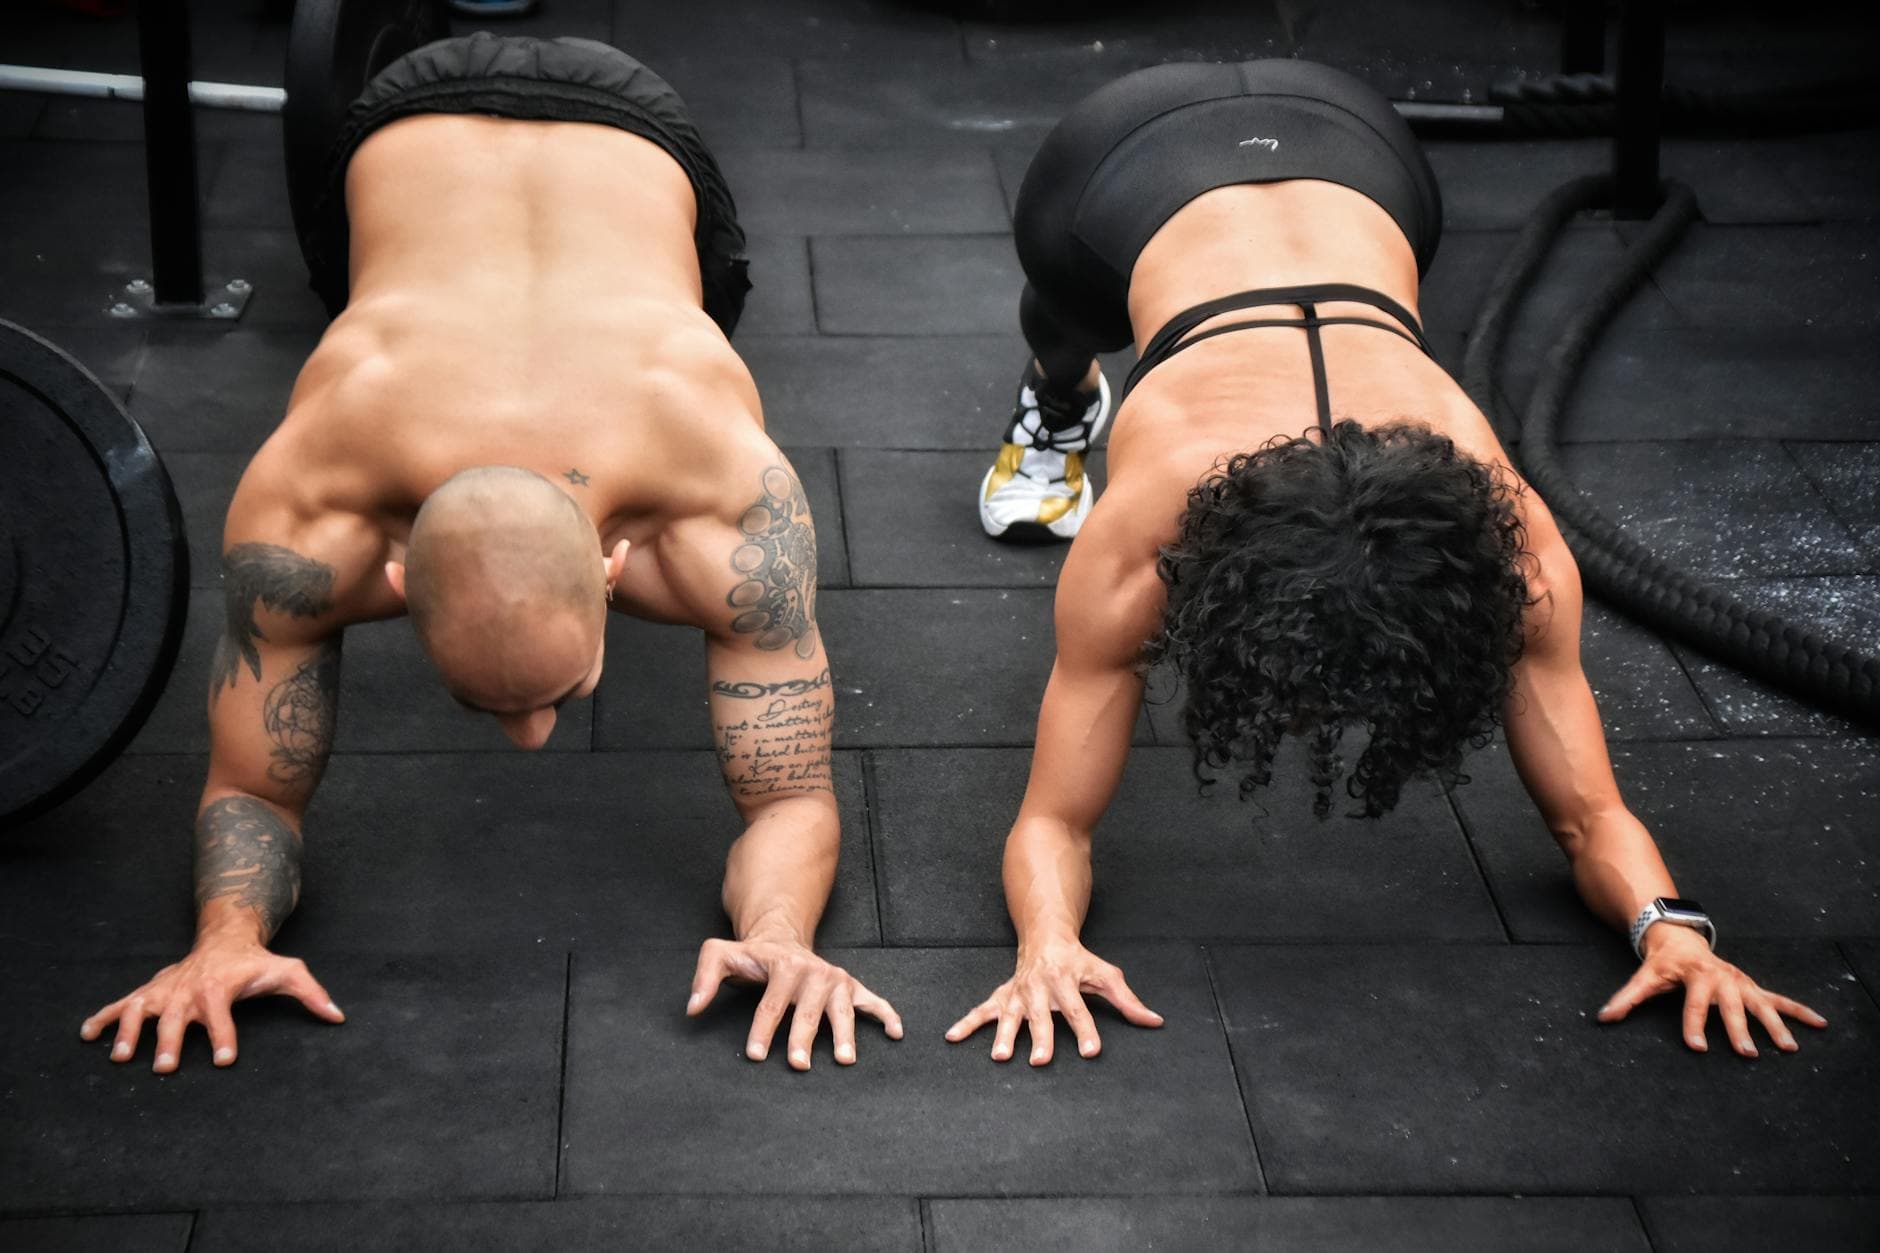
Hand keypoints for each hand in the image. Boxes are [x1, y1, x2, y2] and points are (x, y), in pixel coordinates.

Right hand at [79, 942, 344, 1072]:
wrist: (225, 937)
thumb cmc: (256, 963)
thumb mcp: (288, 972)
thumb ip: (311, 994)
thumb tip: (338, 1016)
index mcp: (221, 988)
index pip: (224, 1015)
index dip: (226, 1036)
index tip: (227, 1059)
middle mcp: (189, 990)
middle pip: (179, 1018)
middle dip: (172, 1043)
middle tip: (166, 1068)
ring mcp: (166, 991)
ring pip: (142, 1011)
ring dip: (131, 1032)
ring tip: (123, 1057)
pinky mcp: (149, 991)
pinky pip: (121, 1004)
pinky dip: (102, 1018)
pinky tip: (86, 1035)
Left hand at [687, 936, 902, 1070]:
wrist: (783, 937)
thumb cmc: (751, 955)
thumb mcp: (721, 954)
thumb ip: (704, 977)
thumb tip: (692, 1008)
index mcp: (784, 966)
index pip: (771, 1004)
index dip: (762, 1030)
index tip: (756, 1055)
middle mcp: (814, 972)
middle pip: (808, 1011)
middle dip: (802, 1038)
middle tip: (798, 1065)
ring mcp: (836, 980)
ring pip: (842, 1011)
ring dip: (844, 1035)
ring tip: (844, 1060)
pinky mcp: (851, 986)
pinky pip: (873, 1001)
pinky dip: (886, 1016)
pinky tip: (896, 1033)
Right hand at [945, 937, 1161, 1064]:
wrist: (1045, 935)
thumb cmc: (1078, 960)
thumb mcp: (1106, 975)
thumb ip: (1128, 1001)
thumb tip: (1155, 1022)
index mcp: (1065, 981)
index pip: (1079, 1009)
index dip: (1086, 1031)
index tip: (1091, 1051)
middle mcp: (1039, 987)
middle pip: (1042, 1016)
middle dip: (1041, 1037)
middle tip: (1042, 1061)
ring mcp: (1018, 993)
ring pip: (1010, 1016)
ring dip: (1005, 1036)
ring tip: (1001, 1057)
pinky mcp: (1002, 996)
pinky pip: (981, 1011)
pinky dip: (966, 1023)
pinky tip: (952, 1037)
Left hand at [1597, 925, 1827, 1055]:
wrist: (1681, 939)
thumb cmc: (1663, 964)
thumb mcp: (1644, 977)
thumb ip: (1626, 999)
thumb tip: (1602, 1019)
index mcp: (1695, 977)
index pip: (1693, 1004)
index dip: (1693, 1025)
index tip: (1696, 1047)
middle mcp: (1722, 979)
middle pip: (1731, 1007)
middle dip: (1739, 1029)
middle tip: (1747, 1054)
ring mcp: (1740, 983)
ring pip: (1762, 1004)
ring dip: (1775, 1025)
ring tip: (1788, 1048)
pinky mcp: (1752, 987)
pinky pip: (1780, 999)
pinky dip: (1800, 1011)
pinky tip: (1820, 1024)